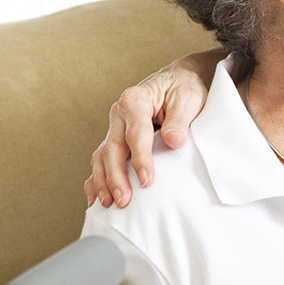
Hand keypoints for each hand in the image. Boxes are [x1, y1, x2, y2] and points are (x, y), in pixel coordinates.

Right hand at [85, 50, 220, 207]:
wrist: (177, 80)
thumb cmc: (183, 88)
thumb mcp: (188, 98)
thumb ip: (179, 119)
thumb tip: (172, 141)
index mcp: (135, 100)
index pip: (136, 134)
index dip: (140, 159)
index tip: (147, 181)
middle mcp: (119, 114)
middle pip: (112, 148)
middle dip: (116, 177)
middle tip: (124, 200)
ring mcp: (114, 128)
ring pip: (102, 157)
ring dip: (103, 182)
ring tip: (109, 204)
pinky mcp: (115, 139)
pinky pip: (101, 161)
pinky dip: (96, 180)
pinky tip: (95, 198)